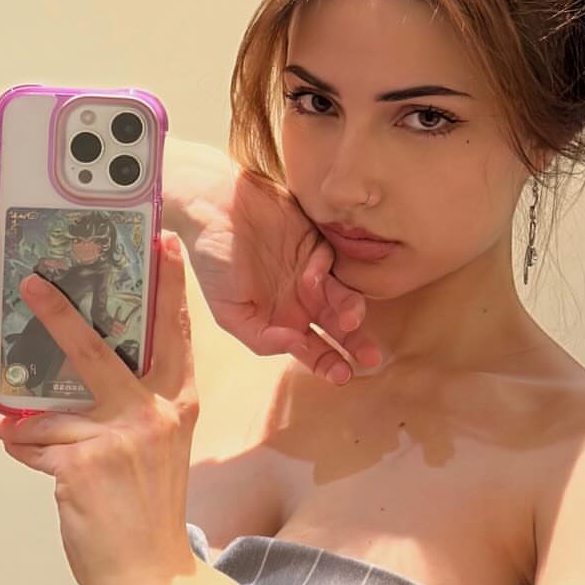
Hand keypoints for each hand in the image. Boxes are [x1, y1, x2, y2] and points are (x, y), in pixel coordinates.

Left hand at [0, 231, 199, 584]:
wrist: (149, 574)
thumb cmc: (146, 511)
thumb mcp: (155, 450)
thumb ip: (124, 411)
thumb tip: (60, 386)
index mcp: (176, 405)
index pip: (175, 335)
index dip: (169, 288)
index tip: (164, 244)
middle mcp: (151, 414)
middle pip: (95, 350)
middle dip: (56, 313)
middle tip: (29, 283)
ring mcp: (117, 438)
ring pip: (49, 411)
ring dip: (29, 427)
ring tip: (17, 434)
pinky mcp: (83, 464)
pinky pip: (32, 442)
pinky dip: (22, 449)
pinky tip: (24, 457)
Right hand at [164, 145, 383, 383]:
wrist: (214, 209)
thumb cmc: (214, 262)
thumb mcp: (229, 312)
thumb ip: (262, 338)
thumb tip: (296, 349)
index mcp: (279, 322)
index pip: (311, 349)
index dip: (328, 364)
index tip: (342, 375)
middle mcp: (300, 302)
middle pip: (335, 329)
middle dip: (354, 345)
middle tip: (370, 359)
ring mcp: (311, 274)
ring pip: (341, 299)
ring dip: (350, 312)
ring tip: (350, 320)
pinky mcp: (318, 245)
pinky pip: (334, 265)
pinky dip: (329, 275)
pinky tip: (314, 275)